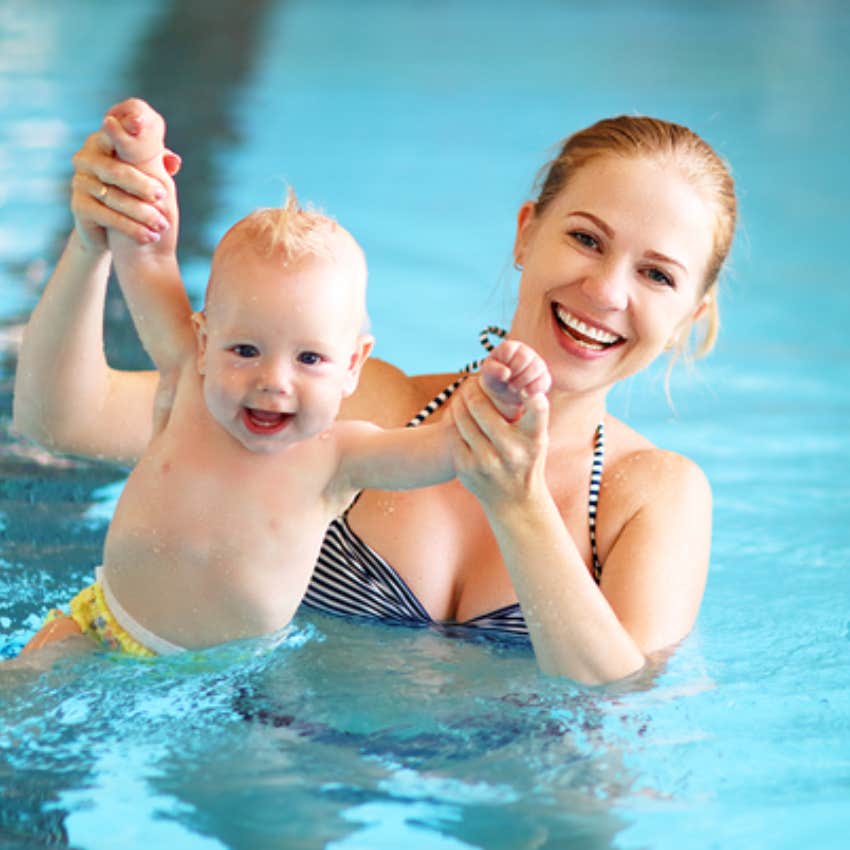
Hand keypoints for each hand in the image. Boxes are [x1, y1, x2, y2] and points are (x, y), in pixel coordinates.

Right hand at [70, 99, 181, 251]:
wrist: (111, 233)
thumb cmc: (133, 195)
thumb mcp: (146, 176)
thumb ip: (157, 163)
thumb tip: (174, 161)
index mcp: (103, 142)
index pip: (115, 131)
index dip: (127, 126)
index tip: (139, 124)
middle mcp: (86, 158)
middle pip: (117, 170)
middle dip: (142, 185)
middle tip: (163, 196)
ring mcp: (80, 181)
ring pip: (114, 196)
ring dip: (142, 212)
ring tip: (162, 225)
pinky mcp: (78, 206)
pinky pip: (108, 216)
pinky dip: (131, 228)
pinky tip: (148, 236)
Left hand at [450, 375, 549, 511]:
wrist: (514, 502)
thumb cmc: (527, 459)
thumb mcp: (538, 438)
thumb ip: (533, 412)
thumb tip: (525, 381)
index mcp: (533, 440)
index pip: (537, 410)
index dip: (532, 395)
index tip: (523, 386)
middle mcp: (511, 451)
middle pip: (482, 407)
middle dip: (473, 389)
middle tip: (471, 381)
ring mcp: (486, 462)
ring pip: (462, 418)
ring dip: (459, 401)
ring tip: (462, 394)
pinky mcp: (466, 469)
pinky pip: (453, 434)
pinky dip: (453, 419)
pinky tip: (456, 412)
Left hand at [478, 339, 550, 421]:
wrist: (505, 394)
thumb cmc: (495, 379)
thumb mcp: (487, 374)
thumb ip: (492, 370)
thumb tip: (506, 373)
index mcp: (510, 347)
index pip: (509, 349)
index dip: (504, 363)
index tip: (501, 372)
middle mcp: (526, 352)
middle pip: (524, 357)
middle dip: (514, 372)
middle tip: (508, 382)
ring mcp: (537, 364)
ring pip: (536, 368)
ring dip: (522, 381)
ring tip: (513, 387)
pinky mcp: (544, 377)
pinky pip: (544, 381)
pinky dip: (532, 389)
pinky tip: (524, 394)